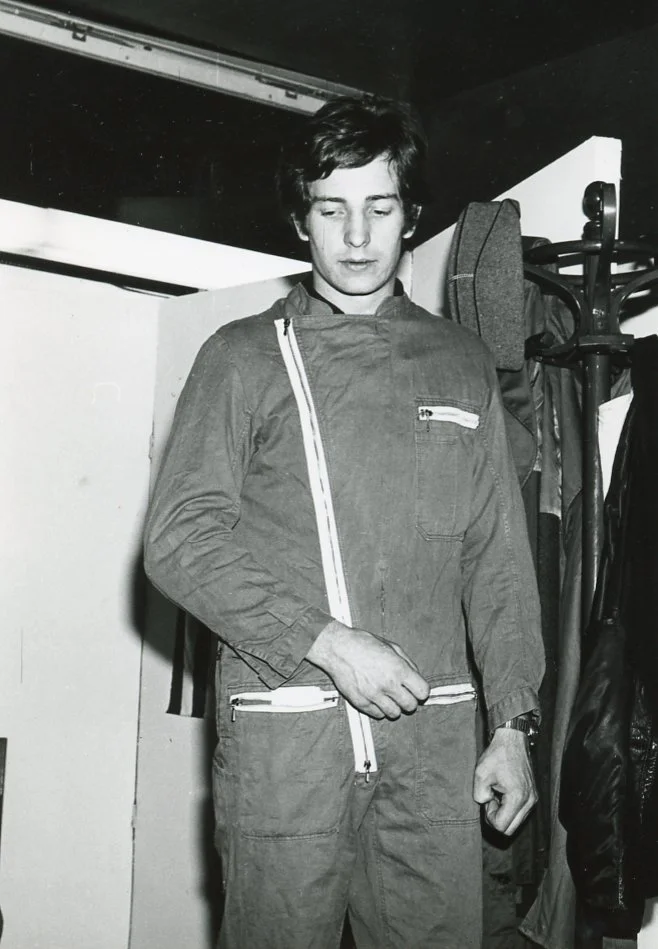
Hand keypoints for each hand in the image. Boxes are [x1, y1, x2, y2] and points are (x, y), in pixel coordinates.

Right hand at [306, 620, 429, 718]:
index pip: (422, 692)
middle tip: (402, 694)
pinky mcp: (360, 703)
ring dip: (395, 707)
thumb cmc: (363, 644)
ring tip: (389, 697)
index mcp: (398, 669)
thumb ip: (408, 663)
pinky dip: (380, 709)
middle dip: (409, 700)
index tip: (416, 689)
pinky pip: (378, 715)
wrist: (337, 648)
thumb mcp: (391, 646)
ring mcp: (373, 695)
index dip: (421, 691)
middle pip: (411, 706)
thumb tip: (416, 677)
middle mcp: (387, 684)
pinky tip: (376, 698)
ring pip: (395, 714)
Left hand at [473, 727, 536, 834]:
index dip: (489, 817)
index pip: (501, 827)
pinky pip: (520, 813)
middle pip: (510, 830)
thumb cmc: (497, 755)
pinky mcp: (533, 796)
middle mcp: (529, 802)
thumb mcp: (480, 774)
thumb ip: (479, 796)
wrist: (512, 740)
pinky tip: (503, 793)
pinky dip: (510, 808)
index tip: (487, 799)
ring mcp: (533, 799)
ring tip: (497, 794)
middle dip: (497, 818)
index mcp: (517, 797)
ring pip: (516, 823)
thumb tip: (485, 804)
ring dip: (504, 814)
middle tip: (491, 799)